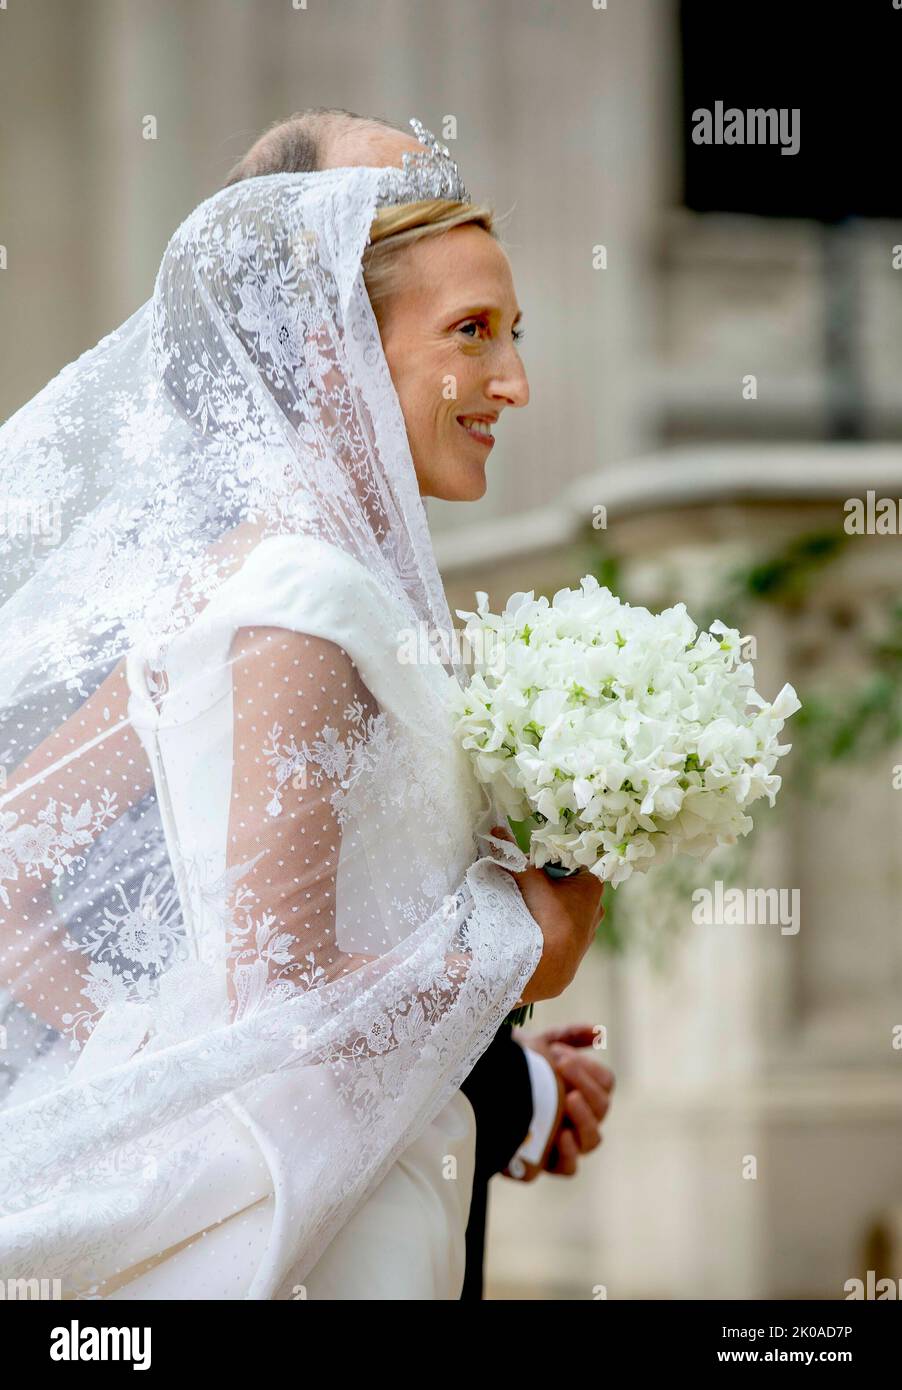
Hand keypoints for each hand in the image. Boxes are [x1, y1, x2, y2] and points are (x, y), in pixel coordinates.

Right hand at [490, 827, 604, 1003]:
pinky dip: (550, 933)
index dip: (552, 863)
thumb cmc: (542, 916)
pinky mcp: (576, 957)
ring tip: (527, 913)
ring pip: (567, 913)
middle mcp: (596, 910)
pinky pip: (562, 936)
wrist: (543, 966)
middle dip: (549, 886)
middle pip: (569, 888)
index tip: (534, 867)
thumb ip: (513, 855)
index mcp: (591, 887)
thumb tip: (497, 831)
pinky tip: (534, 934)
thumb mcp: (526, 879)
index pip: (573, 864)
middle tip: (527, 888)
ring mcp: (588, 935)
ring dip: (549, 910)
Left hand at [522, 1024, 614, 1176]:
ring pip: (592, 1140)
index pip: (605, 1082)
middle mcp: (580, 1119)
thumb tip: (597, 1031)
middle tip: (561, 1065)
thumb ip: (568, 1036)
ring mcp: (566, 1143)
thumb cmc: (517, 1067)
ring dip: (585, 1118)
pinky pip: (569, 1168)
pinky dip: (569, 1154)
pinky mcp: (546, 1162)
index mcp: (584, 1090)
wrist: (480, 1089)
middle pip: (602, 1108)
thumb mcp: (539, 1046)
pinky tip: (561, 1135)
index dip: (589, 1069)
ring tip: (569, 1098)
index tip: (560, 1053)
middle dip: (585, 1084)